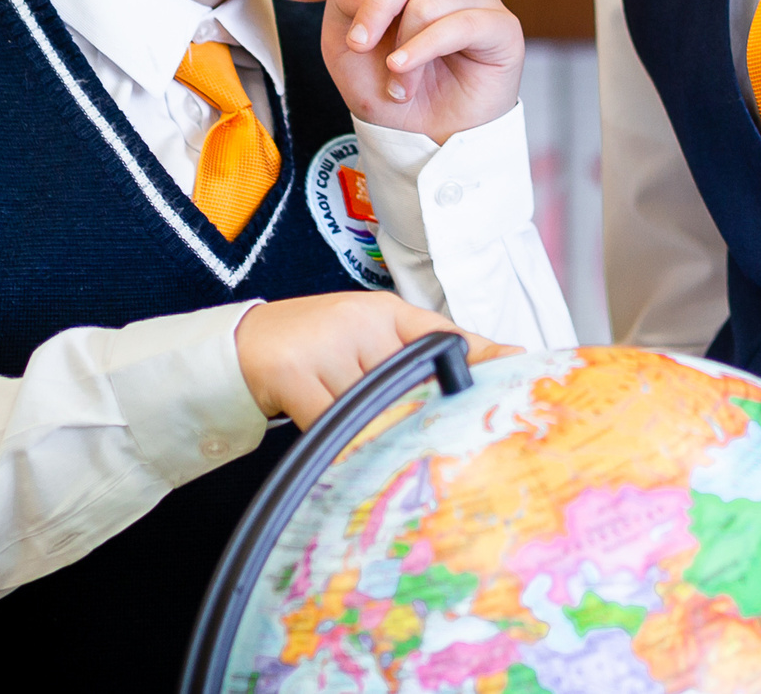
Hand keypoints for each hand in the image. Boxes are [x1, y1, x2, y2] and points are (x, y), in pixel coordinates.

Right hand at [233, 292, 517, 427]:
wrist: (241, 344)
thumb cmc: (313, 347)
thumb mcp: (367, 339)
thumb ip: (418, 353)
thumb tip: (489, 365)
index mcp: (383, 312)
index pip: (440, 334)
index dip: (480, 354)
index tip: (519, 365)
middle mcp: (359, 321)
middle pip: (408, 383)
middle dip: (419, 416)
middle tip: (437, 444)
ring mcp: (326, 345)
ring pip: (370, 408)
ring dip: (372, 433)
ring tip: (367, 443)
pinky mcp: (295, 373)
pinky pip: (332, 423)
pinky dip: (338, 441)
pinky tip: (335, 448)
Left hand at [322, 0, 524, 142]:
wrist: (420, 140)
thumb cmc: (385, 89)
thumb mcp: (345, 46)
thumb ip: (346, 4)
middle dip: (377, 2)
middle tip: (361, 44)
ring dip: (399, 40)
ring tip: (396, 75)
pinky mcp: (498, 27)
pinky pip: (455, 21)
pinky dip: (422, 52)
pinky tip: (410, 76)